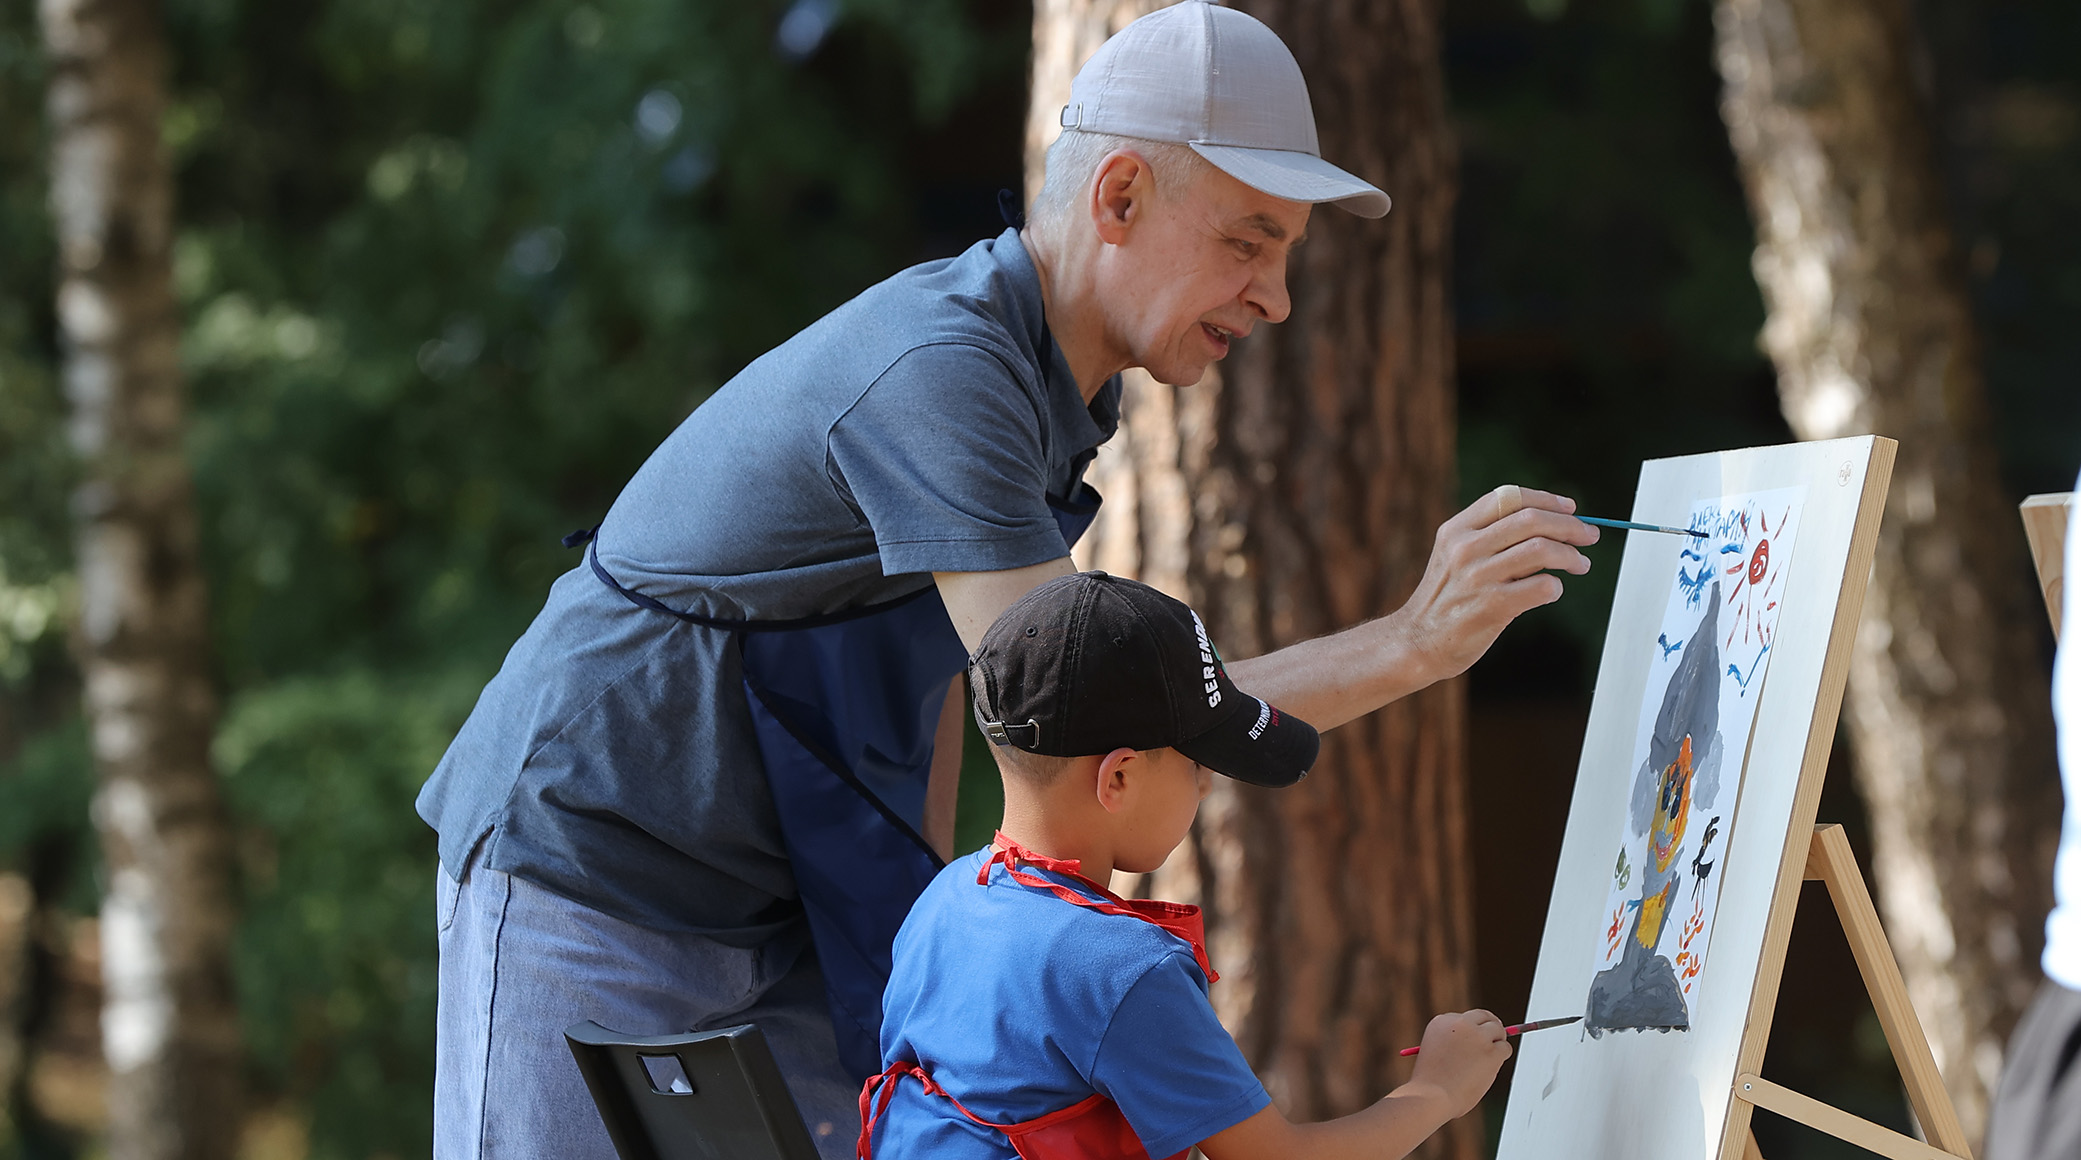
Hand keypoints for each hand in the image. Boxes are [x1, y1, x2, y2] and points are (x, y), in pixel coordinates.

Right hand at [1391, 484, 1595, 682]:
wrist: (1417, 642)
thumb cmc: (1447, 598)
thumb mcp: (1454, 556)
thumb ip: (1491, 537)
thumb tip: (1551, 524)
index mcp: (1456, 529)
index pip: (1509, 497)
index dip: (1546, 499)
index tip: (1571, 508)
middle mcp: (1465, 548)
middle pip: (1532, 520)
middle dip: (1571, 526)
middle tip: (1590, 535)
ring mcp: (1478, 577)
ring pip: (1542, 550)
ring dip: (1572, 556)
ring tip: (1581, 564)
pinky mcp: (1492, 606)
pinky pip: (1542, 586)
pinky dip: (1556, 586)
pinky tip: (1552, 591)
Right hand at [1407, 1010, 1512, 1119]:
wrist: (1433, 1096)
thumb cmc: (1431, 1083)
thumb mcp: (1433, 1052)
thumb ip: (1452, 1043)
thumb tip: (1476, 1044)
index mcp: (1442, 1022)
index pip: (1464, 1017)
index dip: (1471, 1028)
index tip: (1475, 1036)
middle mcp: (1460, 1023)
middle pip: (1483, 1016)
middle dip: (1490, 1026)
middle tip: (1495, 1036)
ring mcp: (1478, 1037)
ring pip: (1498, 1030)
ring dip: (1497, 1042)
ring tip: (1489, 1059)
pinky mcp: (1492, 1052)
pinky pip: (1505, 1048)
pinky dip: (1501, 1056)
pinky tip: (1491, 1067)